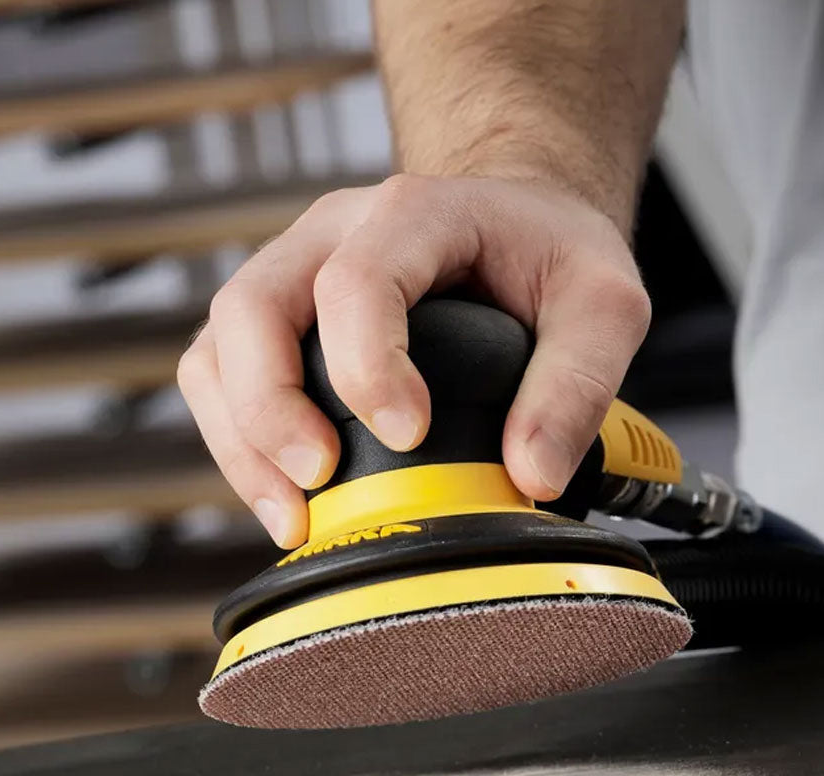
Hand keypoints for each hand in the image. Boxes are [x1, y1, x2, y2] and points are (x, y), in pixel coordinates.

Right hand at [178, 173, 650, 547]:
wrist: (516, 223)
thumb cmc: (551, 256)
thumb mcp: (603, 305)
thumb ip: (578, 385)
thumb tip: (531, 477)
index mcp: (414, 214)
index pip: (356, 283)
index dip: (366, 369)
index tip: (406, 437)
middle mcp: (334, 235)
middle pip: (253, 310)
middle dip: (272, 412)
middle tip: (319, 486)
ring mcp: (296, 275)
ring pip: (220, 349)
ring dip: (241, 439)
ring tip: (292, 515)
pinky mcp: (281, 321)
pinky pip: (222, 376)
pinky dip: (237, 441)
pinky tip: (284, 497)